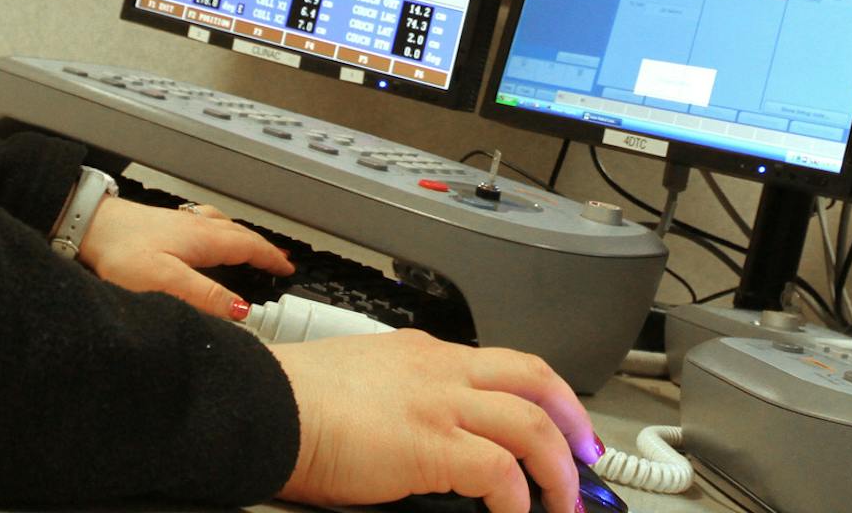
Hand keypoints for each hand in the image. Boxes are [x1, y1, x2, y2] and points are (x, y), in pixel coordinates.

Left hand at [75, 195, 292, 318]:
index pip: (249, 247)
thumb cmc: (120, 250)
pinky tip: (206, 233)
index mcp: (203, 239)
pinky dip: (218, 229)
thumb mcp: (165, 280)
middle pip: (240, 234)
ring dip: (242, 237)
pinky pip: (204, 223)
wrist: (87, 225)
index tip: (287, 268)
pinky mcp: (163, 223)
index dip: (270, 258)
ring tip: (250, 246)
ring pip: (223, 226)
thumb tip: (242, 310)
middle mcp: (196, 225)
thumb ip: (205, 296)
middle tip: (278, 259)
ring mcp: (179, 221)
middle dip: (262, 247)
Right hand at [268, 332, 600, 512]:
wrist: (265, 407)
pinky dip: (519, 498)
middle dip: (572, 418)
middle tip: (587, 456)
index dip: (541, 393)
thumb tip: (421, 442)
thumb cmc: (293, 403)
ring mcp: (439, 403)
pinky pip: (501, 470)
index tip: (557, 421)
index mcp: (423, 354)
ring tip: (566, 503)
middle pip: (535, 378)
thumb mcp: (362, 385)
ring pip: (532, 422)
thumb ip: (402, 400)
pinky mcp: (431, 444)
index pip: (501, 364)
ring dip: (559, 468)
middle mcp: (440, 369)